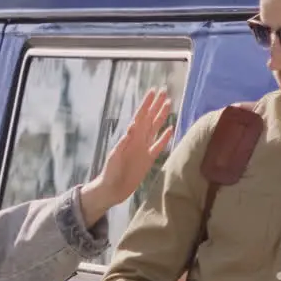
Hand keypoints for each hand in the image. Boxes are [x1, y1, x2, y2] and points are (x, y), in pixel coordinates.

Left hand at [80, 87, 174, 224]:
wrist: (112, 189)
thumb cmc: (110, 173)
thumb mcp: (115, 157)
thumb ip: (123, 143)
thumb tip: (132, 127)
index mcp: (130, 138)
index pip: (140, 117)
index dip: (147, 104)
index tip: (153, 91)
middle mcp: (138, 140)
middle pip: (150, 118)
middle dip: (156, 105)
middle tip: (164, 90)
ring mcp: (144, 148)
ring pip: (155, 128)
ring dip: (162, 116)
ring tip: (169, 103)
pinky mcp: (148, 159)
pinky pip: (158, 146)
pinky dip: (165, 137)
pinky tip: (170, 129)